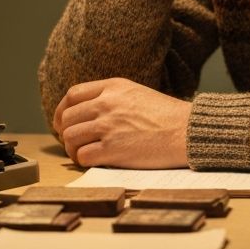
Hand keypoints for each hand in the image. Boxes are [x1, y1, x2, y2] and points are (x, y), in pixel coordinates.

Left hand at [52, 77, 190, 168]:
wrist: (186, 131)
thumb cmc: (167, 116)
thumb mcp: (137, 93)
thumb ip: (112, 97)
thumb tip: (88, 112)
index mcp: (113, 87)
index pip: (73, 94)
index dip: (63, 109)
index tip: (63, 121)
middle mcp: (107, 104)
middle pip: (68, 117)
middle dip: (65, 131)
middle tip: (73, 141)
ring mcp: (109, 126)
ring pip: (70, 137)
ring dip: (73, 148)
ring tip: (83, 153)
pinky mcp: (112, 149)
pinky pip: (82, 156)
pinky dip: (82, 161)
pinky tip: (93, 161)